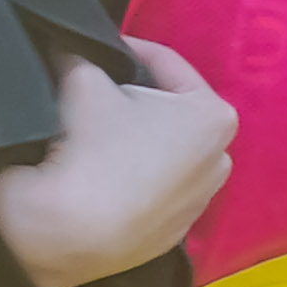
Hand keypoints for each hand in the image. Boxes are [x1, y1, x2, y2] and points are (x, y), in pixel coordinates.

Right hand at [0, 36, 236, 286]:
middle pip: (165, 110)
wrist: (67, 234)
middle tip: (89, 94)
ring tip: (89, 137)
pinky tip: (94, 178)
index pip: (163, 63)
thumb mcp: (81, 79)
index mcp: (214, 116)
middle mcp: (219, 160)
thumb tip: (69, 51)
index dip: (121, 50)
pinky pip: (147, 190)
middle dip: (131, 98)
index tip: (91, 50)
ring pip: (157, 151)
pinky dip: (127, 178)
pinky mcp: (169, 236)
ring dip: (130, 139)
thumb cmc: (92, 147)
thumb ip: (80, 55)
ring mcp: (196, 203)